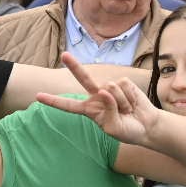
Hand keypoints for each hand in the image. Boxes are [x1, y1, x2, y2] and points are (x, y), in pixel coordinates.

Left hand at [36, 52, 159, 145]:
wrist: (147, 126)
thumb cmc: (128, 131)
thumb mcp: (114, 128)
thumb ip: (108, 111)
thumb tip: (105, 90)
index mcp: (89, 111)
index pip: (68, 106)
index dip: (54, 101)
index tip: (38, 96)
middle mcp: (96, 97)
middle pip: (83, 79)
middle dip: (74, 66)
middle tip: (64, 55)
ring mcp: (109, 88)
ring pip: (110, 89)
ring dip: (122, 102)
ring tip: (127, 110)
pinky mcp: (123, 82)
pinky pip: (123, 85)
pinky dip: (129, 96)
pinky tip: (133, 103)